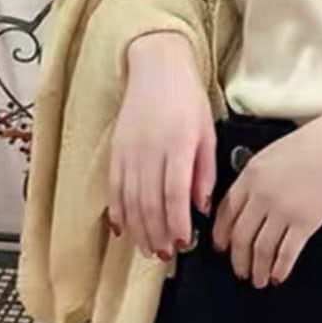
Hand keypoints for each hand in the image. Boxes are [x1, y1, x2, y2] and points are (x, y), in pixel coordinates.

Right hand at [108, 31, 216, 260]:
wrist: (156, 68)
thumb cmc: (187, 99)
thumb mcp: (207, 132)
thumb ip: (205, 171)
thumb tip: (201, 207)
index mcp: (178, 145)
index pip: (174, 193)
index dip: (177, 222)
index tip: (184, 242)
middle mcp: (150, 151)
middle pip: (149, 203)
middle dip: (158, 234)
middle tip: (166, 254)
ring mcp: (129, 152)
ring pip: (129, 201)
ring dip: (139, 230)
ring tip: (149, 249)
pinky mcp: (115, 151)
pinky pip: (113, 189)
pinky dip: (118, 212)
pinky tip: (124, 229)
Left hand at [211, 104, 321, 288]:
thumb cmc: (314, 142)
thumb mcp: (272, 153)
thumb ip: (255, 177)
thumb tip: (246, 201)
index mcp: (250, 175)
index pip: (226, 213)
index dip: (221, 235)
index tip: (221, 247)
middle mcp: (262, 194)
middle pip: (240, 236)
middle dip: (238, 259)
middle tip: (239, 269)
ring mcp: (283, 209)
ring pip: (261, 249)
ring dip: (257, 269)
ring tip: (258, 279)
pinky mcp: (305, 221)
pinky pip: (287, 252)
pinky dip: (280, 268)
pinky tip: (279, 274)